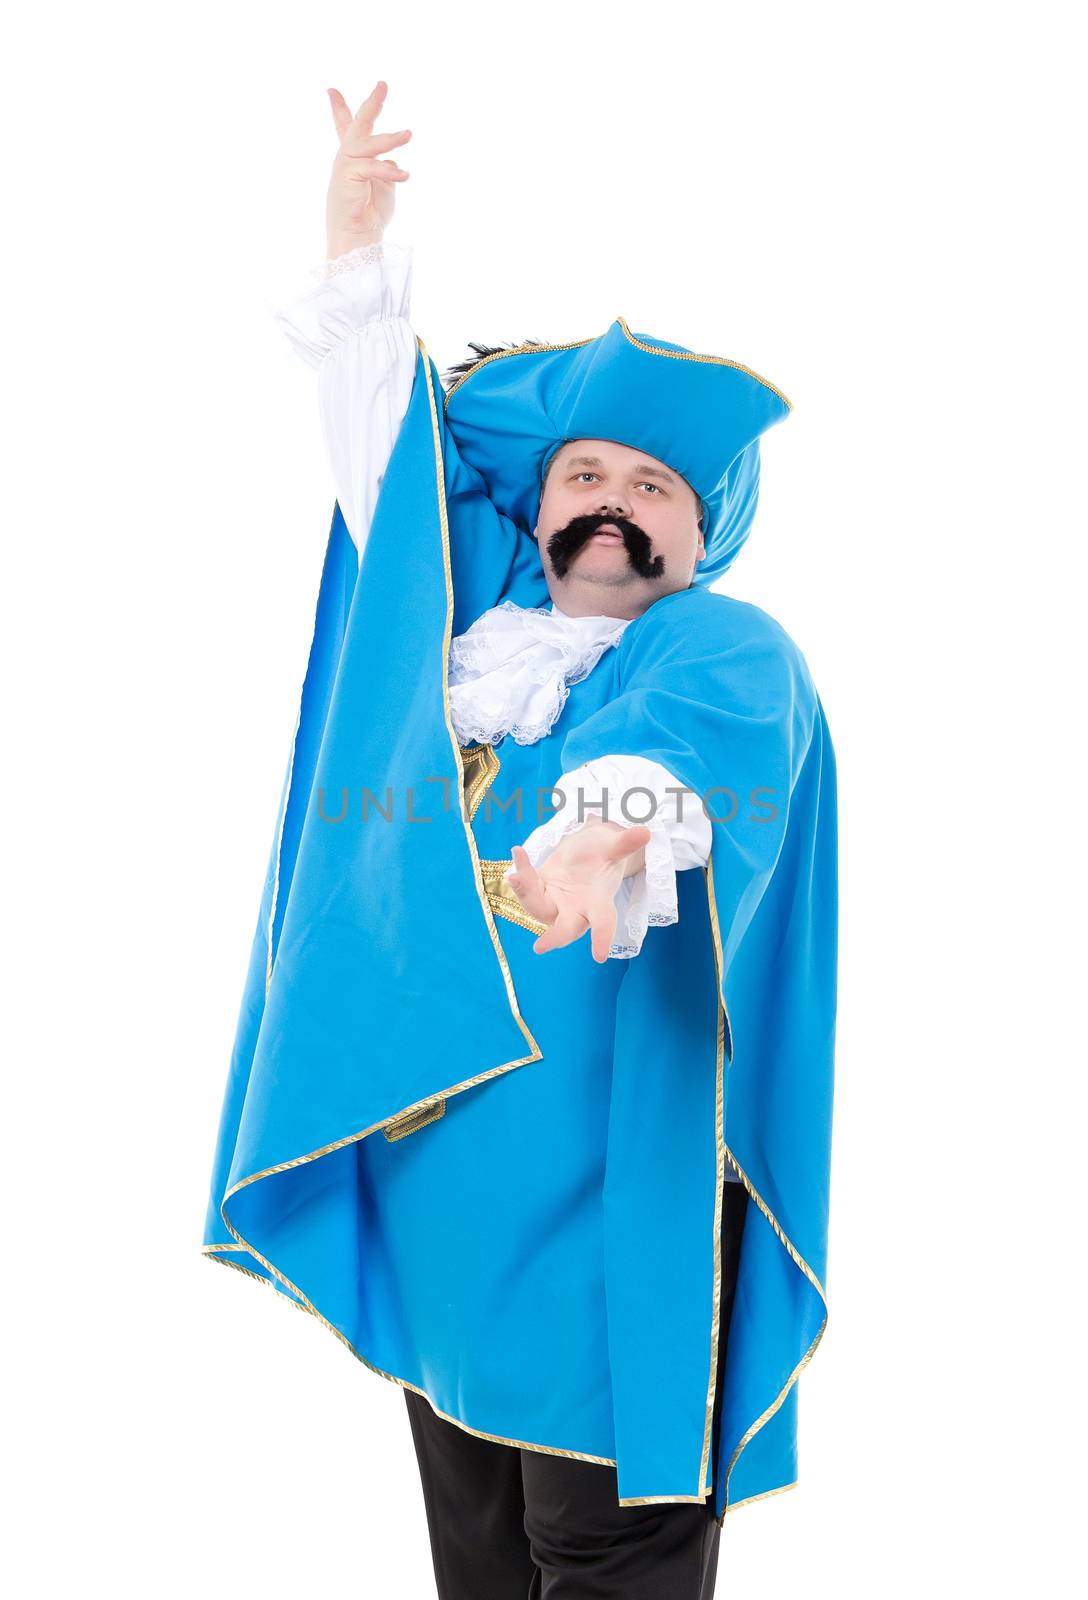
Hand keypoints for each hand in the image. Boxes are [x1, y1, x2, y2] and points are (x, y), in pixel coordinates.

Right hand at [325, 79, 411, 258]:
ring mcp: (346, 165)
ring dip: (390, 139)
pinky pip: (372, 167)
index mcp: (353, 159)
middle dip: (371, 105)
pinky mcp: (350, 176)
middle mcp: (346, 158)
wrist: (356, 236)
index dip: (339, 109)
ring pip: (368, 143)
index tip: (331, 90)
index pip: (346, 129)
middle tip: (383, 85)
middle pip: (358, 125)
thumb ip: (386, 168)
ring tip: (409, 134)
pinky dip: (388, 170)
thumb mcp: (384, 186)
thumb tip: (393, 158)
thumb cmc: (370, 214)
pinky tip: (404, 174)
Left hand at [505, 818, 650, 962]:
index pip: (604, 923)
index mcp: (599, 902)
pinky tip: (518, 852)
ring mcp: (555, 903)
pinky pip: (525, 888)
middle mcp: (576, 909)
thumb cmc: (605, 852)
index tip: (599, 956)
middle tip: (540, 947)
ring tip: (517, 874)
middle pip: (565, 929)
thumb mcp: (614, 846)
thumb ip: (624, 843)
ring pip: (538, 908)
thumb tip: (645, 832)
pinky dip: (520, 873)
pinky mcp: (538, 891)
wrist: (588, 850)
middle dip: (555, 938)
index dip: (602, 939)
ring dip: (526, 894)